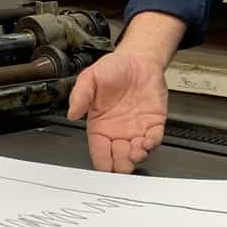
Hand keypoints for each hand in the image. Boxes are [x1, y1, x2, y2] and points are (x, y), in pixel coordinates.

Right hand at [68, 50, 168, 172]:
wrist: (137, 59)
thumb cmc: (113, 68)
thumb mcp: (90, 77)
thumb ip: (80, 95)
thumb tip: (72, 113)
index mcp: (99, 127)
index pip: (99, 152)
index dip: (102, 162)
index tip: (105, 167)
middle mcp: (117, 133)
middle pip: (118, 159)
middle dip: (120, 164)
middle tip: (122, 163)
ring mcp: (136, 130)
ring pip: (136, 153)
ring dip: (136, 157)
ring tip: (135, 152)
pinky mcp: (153, 124)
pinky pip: (154, 140)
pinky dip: (152, 144)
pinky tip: (147, 141)